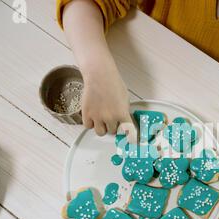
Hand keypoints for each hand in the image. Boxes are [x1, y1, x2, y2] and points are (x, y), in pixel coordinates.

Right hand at [62, 0, 134, 137]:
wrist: (99, 75)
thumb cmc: (114, 84)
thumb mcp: (125, 98)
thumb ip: (124, 112)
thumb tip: (124, 122)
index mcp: (123, 114)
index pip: (129, 133)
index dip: (131, 139)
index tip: (131, 143)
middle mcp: (110, 118)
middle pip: (113, 132)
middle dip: (113, 126)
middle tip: (112, 118)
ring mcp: (97, 117)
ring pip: (100, 132)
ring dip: (102, 127)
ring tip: (102, 118)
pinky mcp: (86, 114)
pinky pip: (89, 126)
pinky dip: (91, 123)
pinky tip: (93, 116)